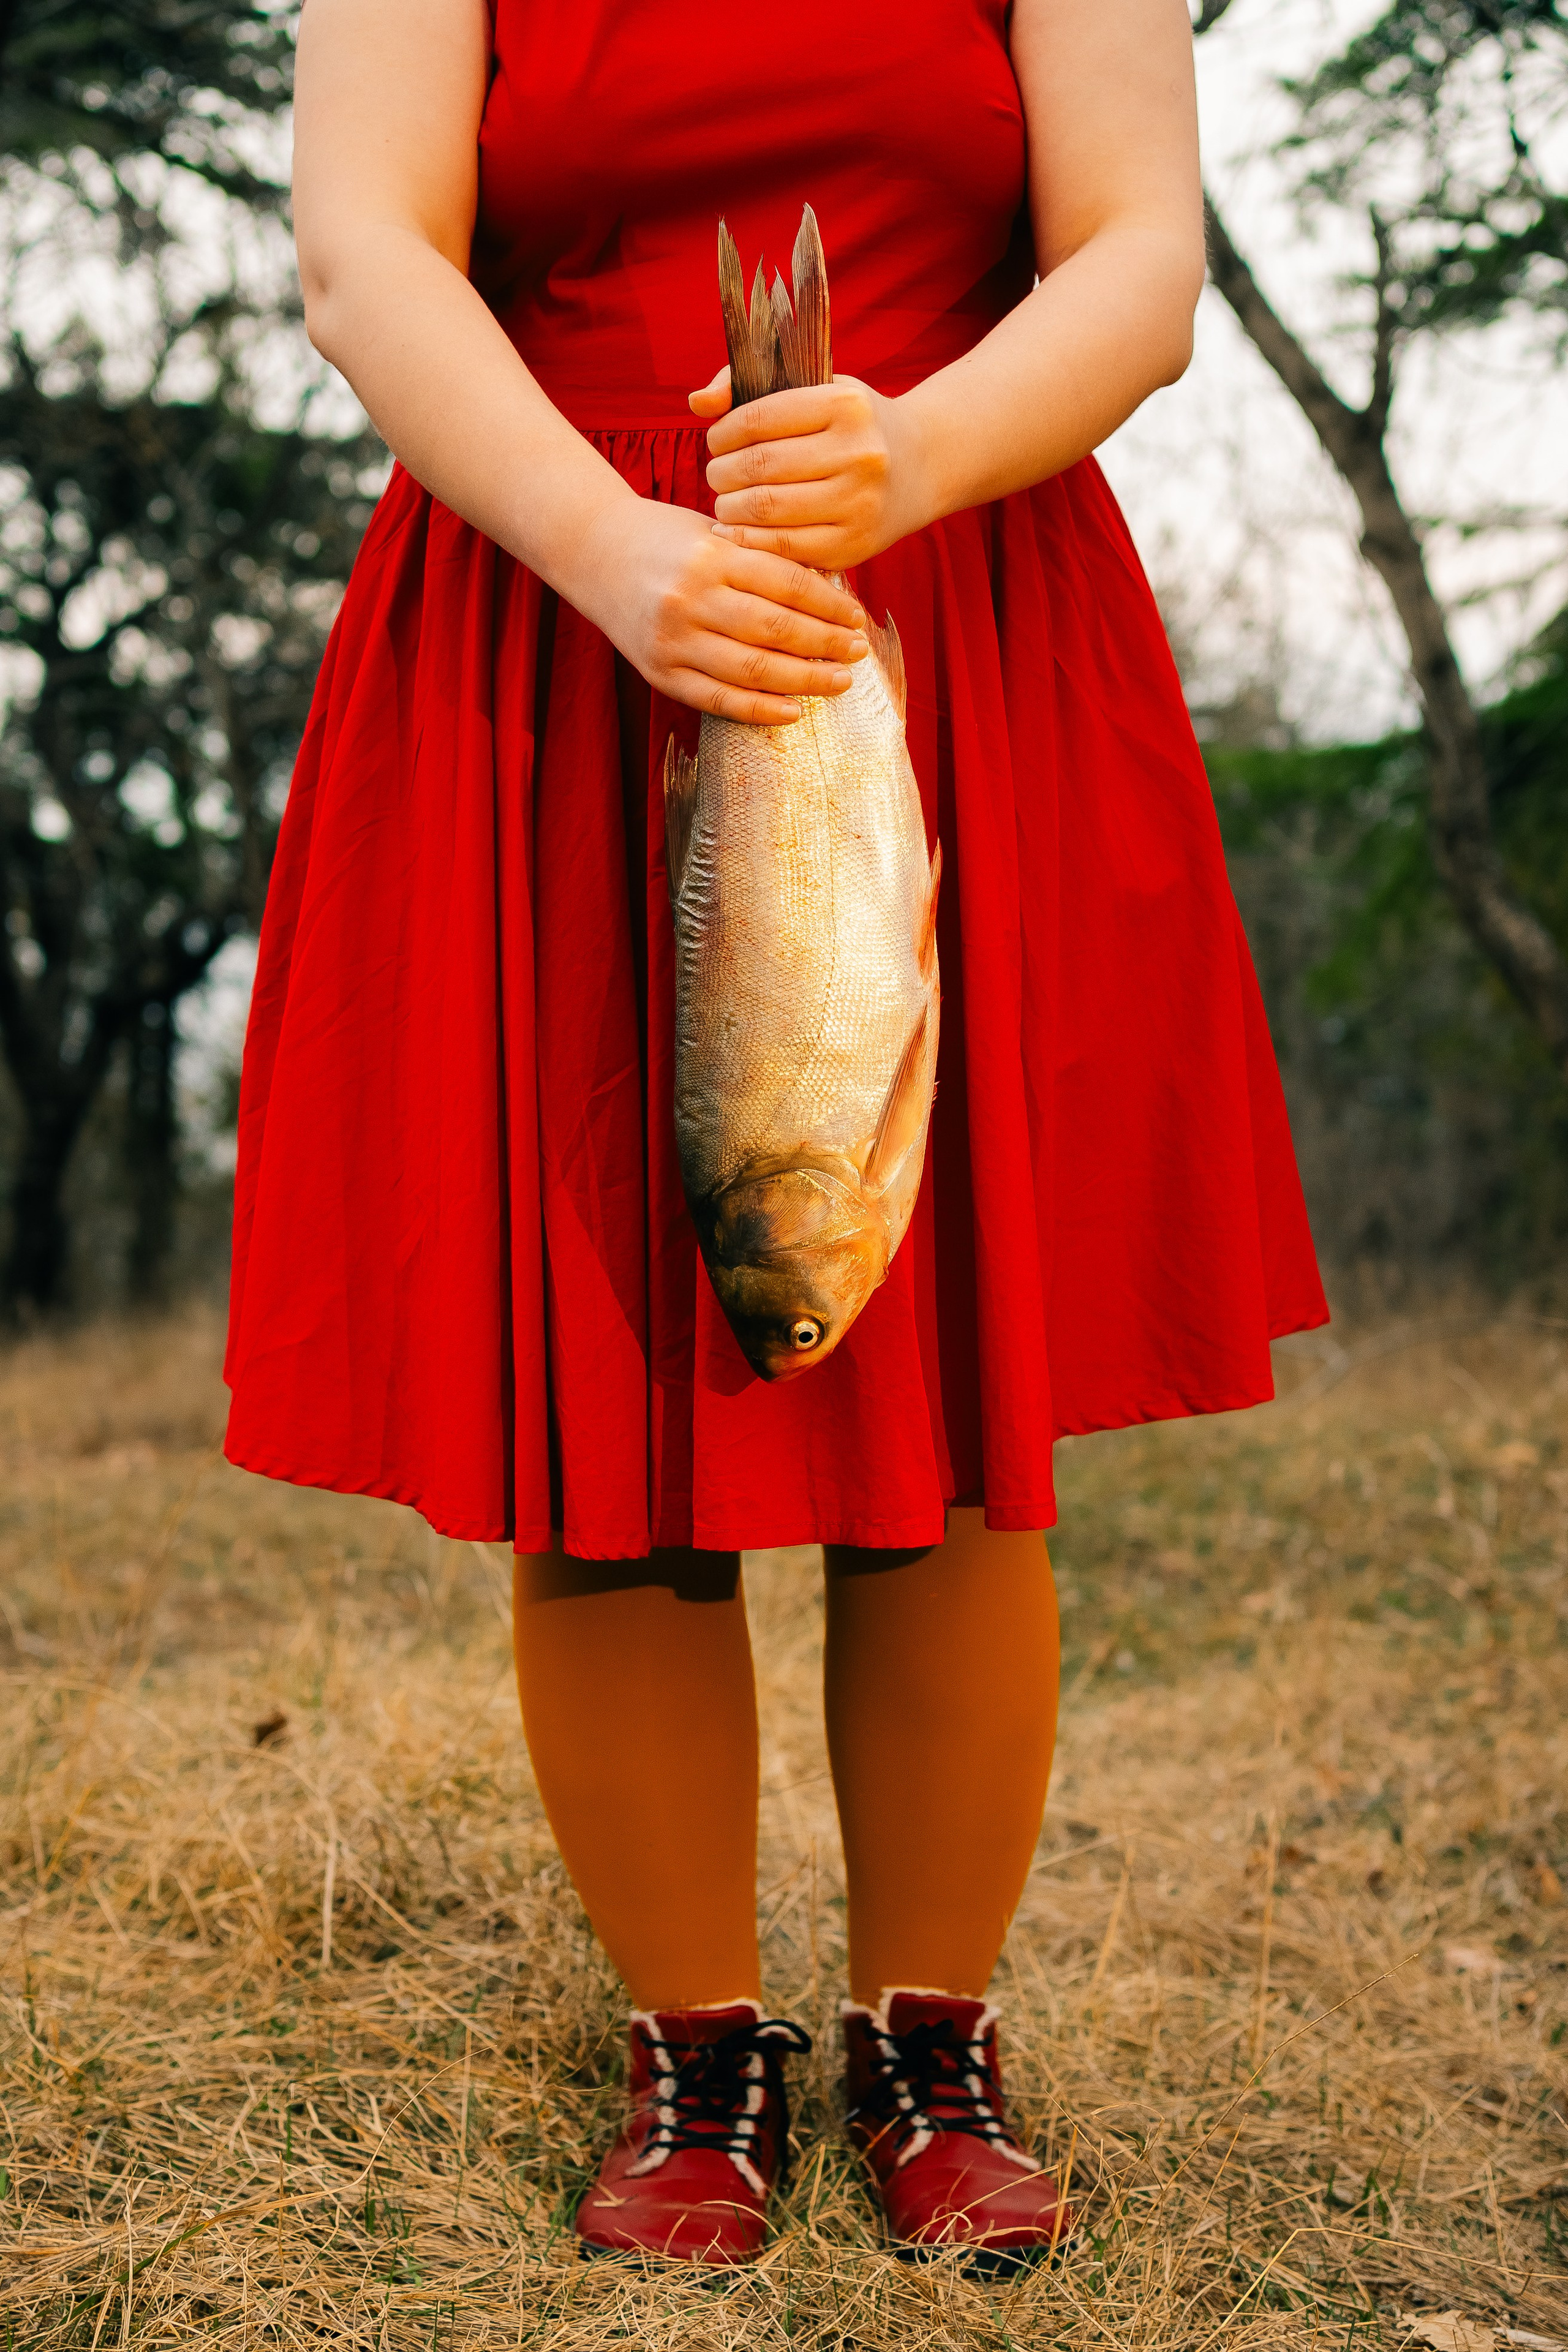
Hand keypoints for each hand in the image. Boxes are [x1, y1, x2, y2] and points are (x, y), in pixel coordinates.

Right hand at [573, 495, 869, 726]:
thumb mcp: (714, 534)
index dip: (830, 606)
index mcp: (712, 556)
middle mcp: (691, 598)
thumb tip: (829, 596)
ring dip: (804, 680)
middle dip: (826, 645)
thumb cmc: (666, 538)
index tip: (857, 620)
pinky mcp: (659, 672)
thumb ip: (762, 561)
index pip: (788, 584)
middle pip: (776, 629)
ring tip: (839, 681)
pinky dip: (759, 709)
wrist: (593, 550)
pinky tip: (793, 711)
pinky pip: (717, 699)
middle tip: (858, 652)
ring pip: (752, 670)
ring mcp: (673, 639)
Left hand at [693, 370, 931, 570]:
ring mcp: (858, 504)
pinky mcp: (854, 545)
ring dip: (730, 508)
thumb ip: (750, 388)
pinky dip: (750, 541)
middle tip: (718, 476)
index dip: (723, 433)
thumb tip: (696, 403)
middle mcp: (858, 454)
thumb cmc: (852, 426)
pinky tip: (740, 530)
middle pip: (758, 468)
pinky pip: (784, 548)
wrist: (922, 467)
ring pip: (766, 510)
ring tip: (727, 502)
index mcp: (845, 406)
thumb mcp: (816, 390)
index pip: (758, 418)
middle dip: (722, 473)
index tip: (717, 441)